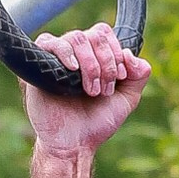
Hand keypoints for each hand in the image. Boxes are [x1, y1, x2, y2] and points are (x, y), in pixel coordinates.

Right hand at [23, 25, 153, 157]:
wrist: (75, 144)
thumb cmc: (96, 123)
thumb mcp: (127, 99)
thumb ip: (139, 75)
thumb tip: (130, 53)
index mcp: (94, 56)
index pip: (104, 33)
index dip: (116, 52)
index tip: (120, 78)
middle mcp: (75, 53)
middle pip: (94, 34)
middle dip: (107, 61)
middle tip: (105, 89)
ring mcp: (57, 58)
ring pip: (77, 37)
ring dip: (91, 64)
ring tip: (91, 90)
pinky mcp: (39, 65)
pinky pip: (47, 41)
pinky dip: (65, 52)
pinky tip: (73, 69)